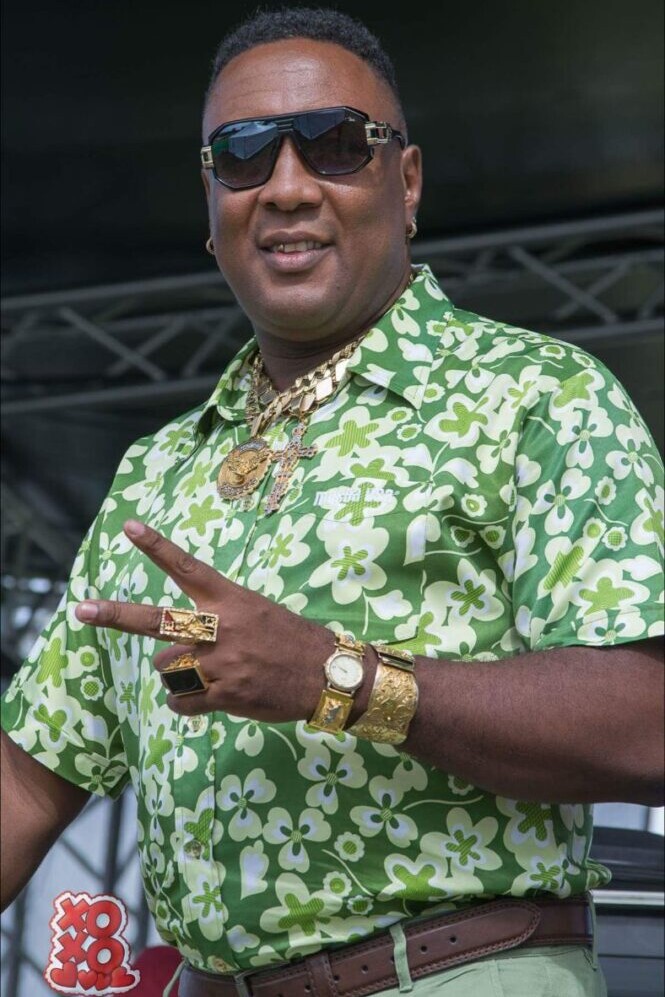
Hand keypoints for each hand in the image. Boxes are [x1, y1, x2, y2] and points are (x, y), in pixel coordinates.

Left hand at [74, 520, 333, 717]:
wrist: (327, 675)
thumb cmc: (292, 639)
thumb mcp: (258, 612)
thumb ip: (220, 616)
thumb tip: (186, 635)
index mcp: (230, 600)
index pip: (187, 567)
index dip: (157, 546)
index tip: (130, 527)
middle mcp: (221, 627)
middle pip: (157, 620)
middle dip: (116, 615)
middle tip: (83, 610)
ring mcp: (221, 663)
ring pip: (167, 669)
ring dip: (175, 674)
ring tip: (202, 674)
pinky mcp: (225, 695)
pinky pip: (182, 703)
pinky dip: (185, 704)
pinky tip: (203, 700)